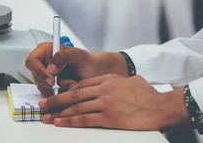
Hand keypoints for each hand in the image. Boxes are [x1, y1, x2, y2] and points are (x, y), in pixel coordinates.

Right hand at [25, 43, 127, 96]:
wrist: (96, 73)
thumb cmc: (88, 61)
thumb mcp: (78, 55)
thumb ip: (63, 56)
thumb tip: (50, 68)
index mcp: (46, 51)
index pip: (32, 61)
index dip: (39, 71)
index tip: (52, 78)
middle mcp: (44, 64)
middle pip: (36, 77)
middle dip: (51, 83)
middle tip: (67, 83)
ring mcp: (47, 77)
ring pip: (42, 88)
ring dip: (58, 89)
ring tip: (73, 83)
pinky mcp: (52, 88)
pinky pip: (49, 96)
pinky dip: (61, 95)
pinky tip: (71, 88)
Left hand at [39, 74, 188, 130]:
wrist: (160, 107)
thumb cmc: (149, 96)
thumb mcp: (132, 81)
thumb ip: (119, 82)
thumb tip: (114, 85)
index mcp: (108, 79)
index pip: (82, 84)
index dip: (66, 90)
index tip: (56, 94)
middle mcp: (104, 89)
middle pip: (74, 94)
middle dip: (56, 100)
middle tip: (43, 105)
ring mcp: (105, 103)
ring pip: (76, 107)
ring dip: (59, 113)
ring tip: (47, 117)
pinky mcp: (108, 117)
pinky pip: (84, 119)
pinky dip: (70, 121)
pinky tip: (61, 123)